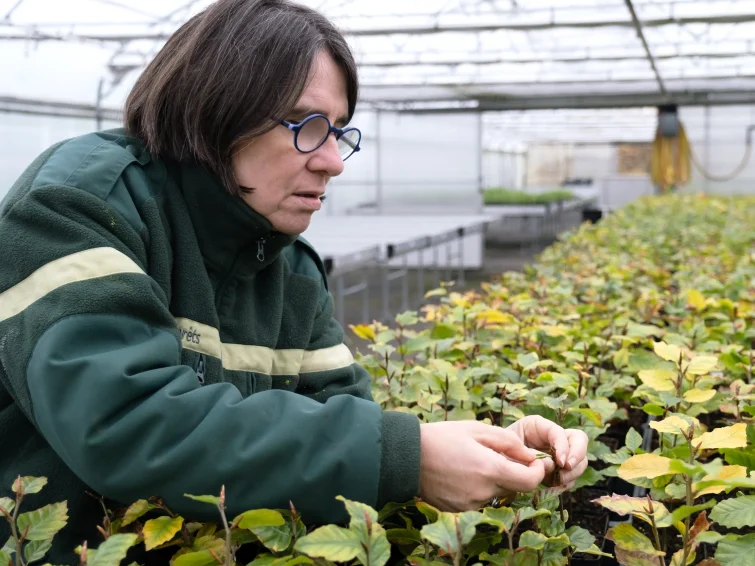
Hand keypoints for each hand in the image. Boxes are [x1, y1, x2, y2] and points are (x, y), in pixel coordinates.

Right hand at [417, 420, 549, 511]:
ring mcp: (470, 503)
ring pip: (494, 493)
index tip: (534, 462)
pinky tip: (460, 473)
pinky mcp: (458, 509)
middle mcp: (483, 491)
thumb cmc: (442, 437)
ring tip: (472, 461)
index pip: (529, 482)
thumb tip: (530, 455)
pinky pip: (478, 499)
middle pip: (512, 487)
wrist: (407, 457)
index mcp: (490, 469)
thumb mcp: (476, 429)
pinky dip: (477, 487)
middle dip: (512, 472)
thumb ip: (508, 442)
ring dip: (493, 479)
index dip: (537, 472)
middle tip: (496, 454)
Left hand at [505, 415, 588, 489]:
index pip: (559, 432)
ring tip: (558, 480)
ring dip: (573, 472)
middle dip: (577, 455)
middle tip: (567, 468)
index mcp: (538, 426)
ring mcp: (557, 453)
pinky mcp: (557, 469)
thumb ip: (529, 454)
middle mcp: (551, 437)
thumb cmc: (497, 451)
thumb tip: (551, 465)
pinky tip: (554, 485)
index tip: (560, 462)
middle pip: (580, 439)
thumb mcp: (509, 447)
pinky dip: (566, 482)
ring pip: (580, 460)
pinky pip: (571, 476)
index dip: (563, 446)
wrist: (493, 464)